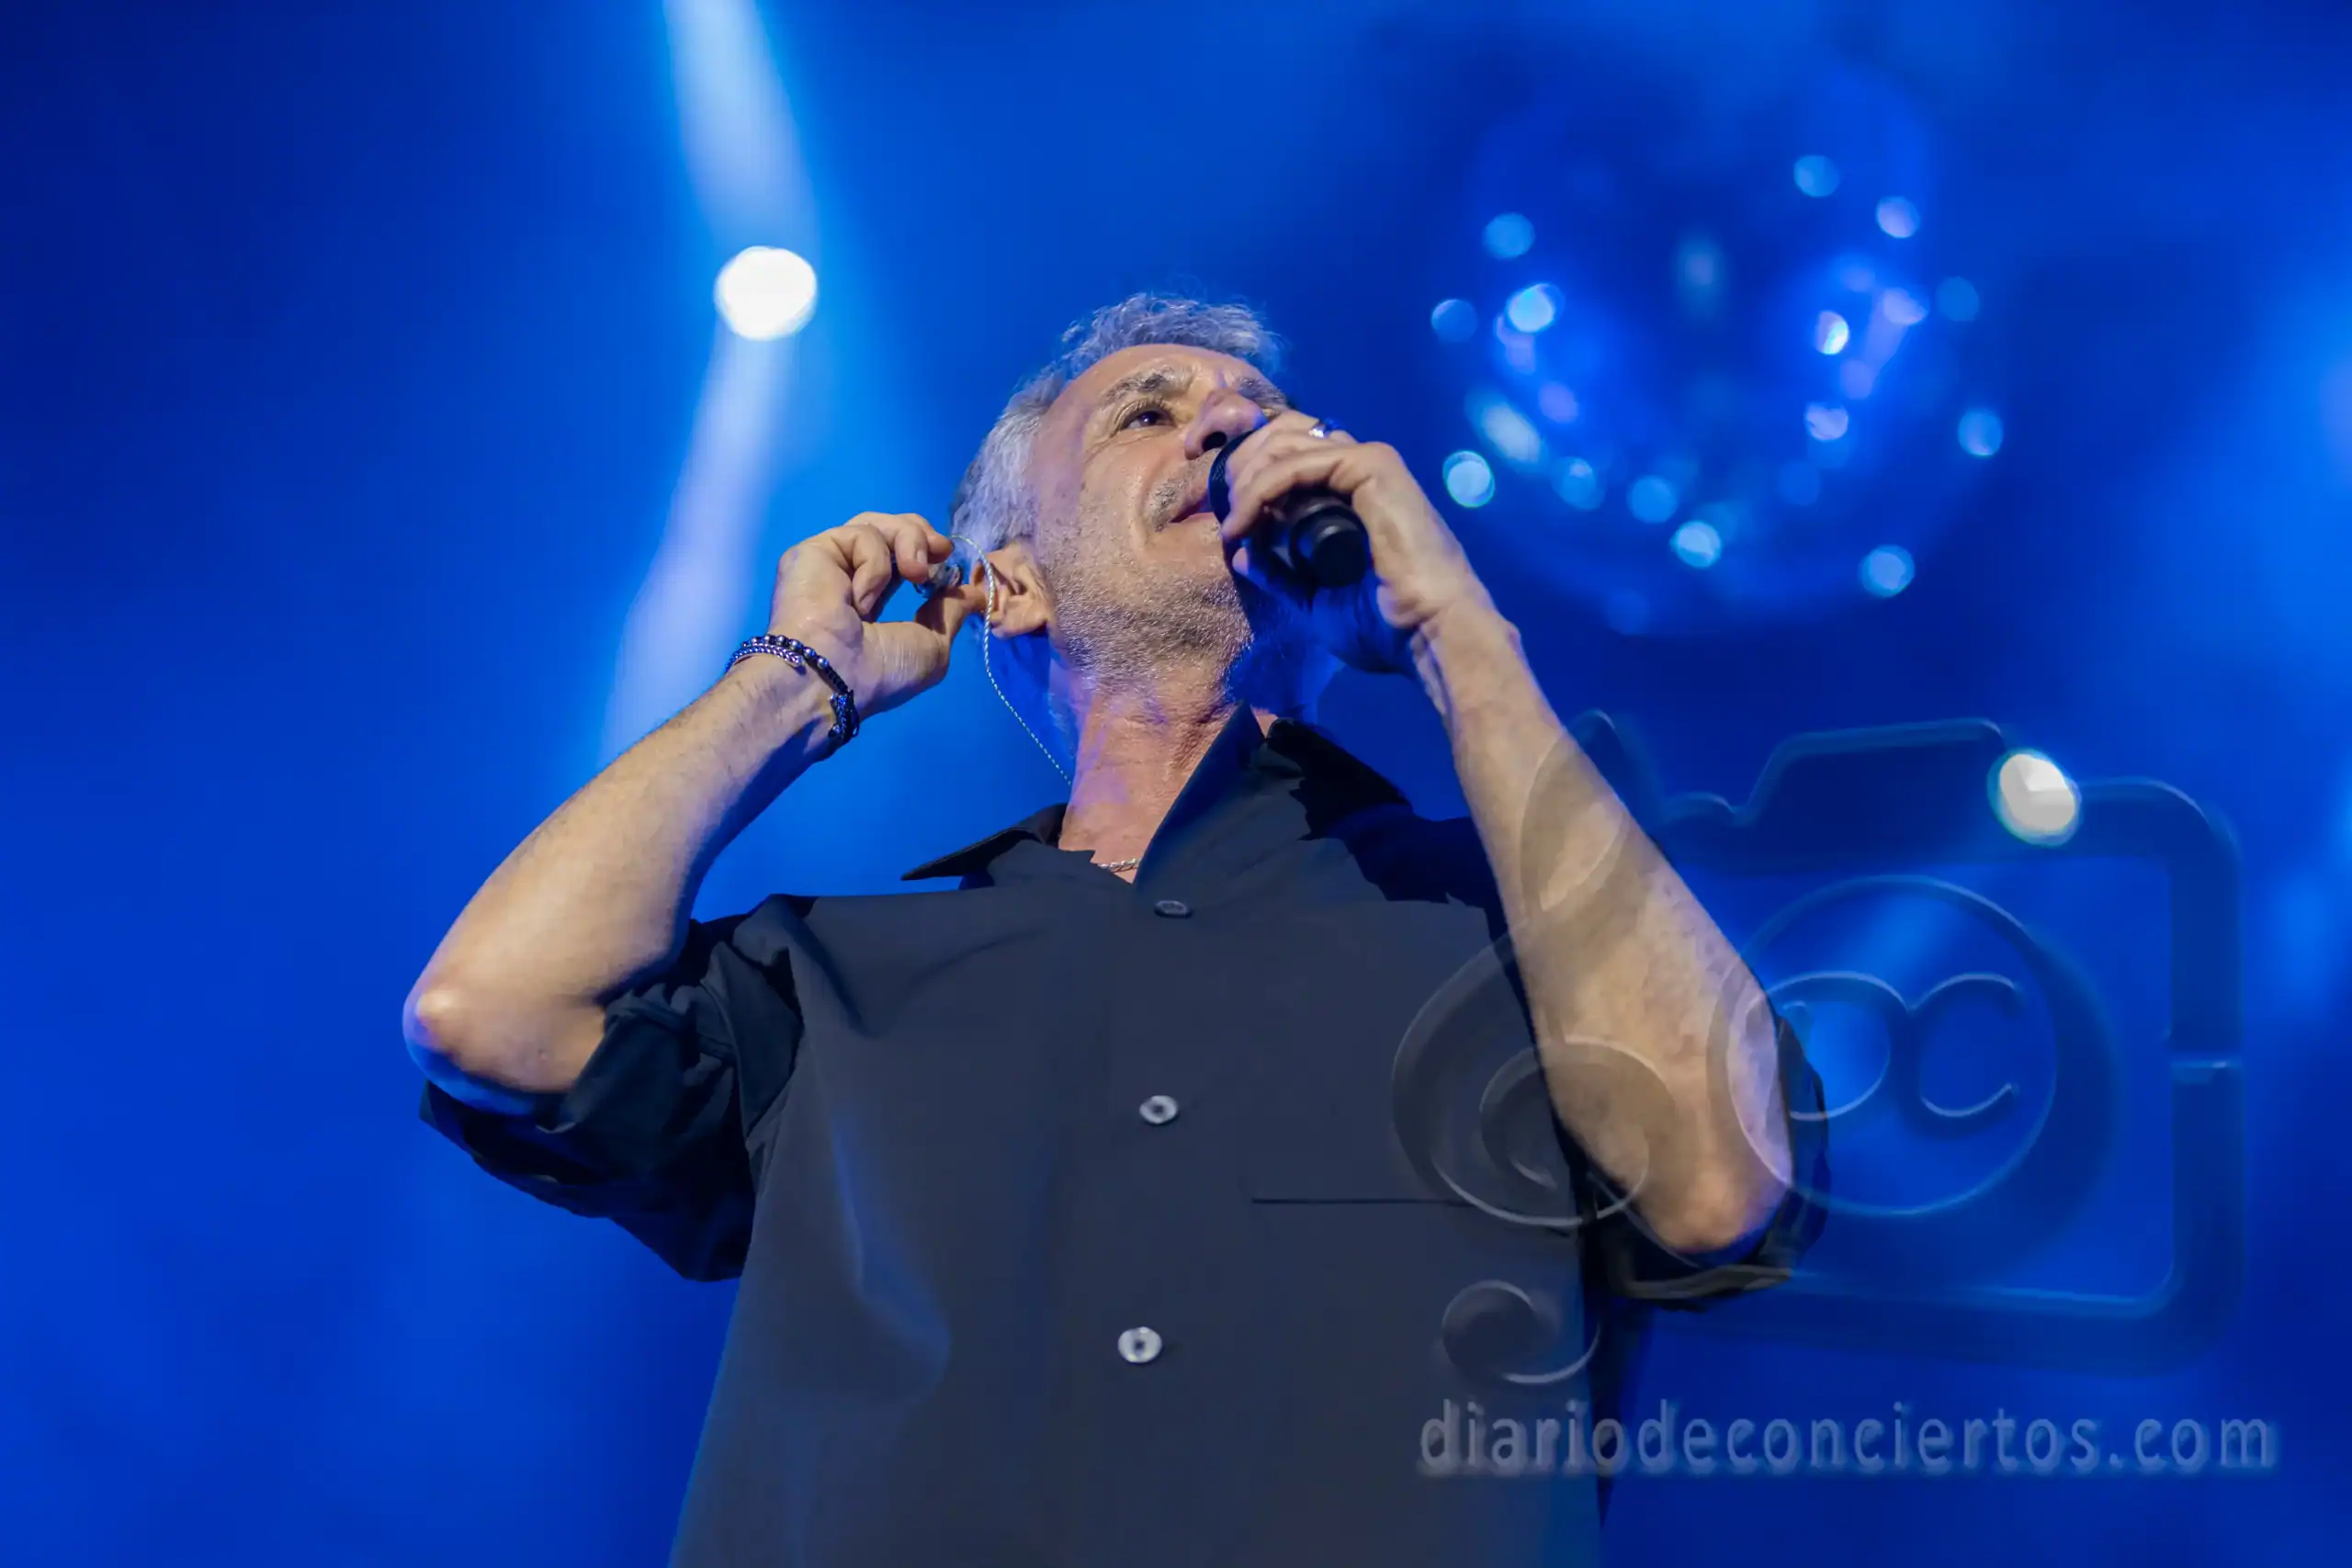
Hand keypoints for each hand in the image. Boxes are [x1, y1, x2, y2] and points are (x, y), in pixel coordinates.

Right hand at [764, 512, 983, 718]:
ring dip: (907, 541)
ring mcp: (829, 564)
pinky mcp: (812, 551)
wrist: (832, 674)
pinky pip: (859, 536)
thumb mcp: (932, 646)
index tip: (948, 557)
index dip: (927, 551)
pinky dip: (875, 563)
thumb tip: (976, 593)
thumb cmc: (881, 670)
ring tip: (916, 573)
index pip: (900, 559)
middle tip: (941, 550)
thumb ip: (951, 613)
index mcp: (872, 603)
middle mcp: (848, 579)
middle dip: (920, 534)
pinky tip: (863, 599)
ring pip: (875, 525)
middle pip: (887, 530)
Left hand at [1217, 413, 1491, 672]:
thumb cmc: (1385, 627)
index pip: (1293, 459)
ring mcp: (1369, 464)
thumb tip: (1241, 554)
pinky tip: (1244, 522)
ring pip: (1287, 445)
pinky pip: (1299, 464)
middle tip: (1226, 516)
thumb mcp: (1316, 601)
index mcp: (1354, 497)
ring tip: (1233, 523)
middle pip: (1285, 440)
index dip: (1252, 479)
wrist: (1429, 635)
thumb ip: (1281, 576)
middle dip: (1243, 471)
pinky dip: (1262, 489)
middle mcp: (1362, 471)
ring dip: (1248, 480)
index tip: (1230, 525)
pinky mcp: (1372, 466)